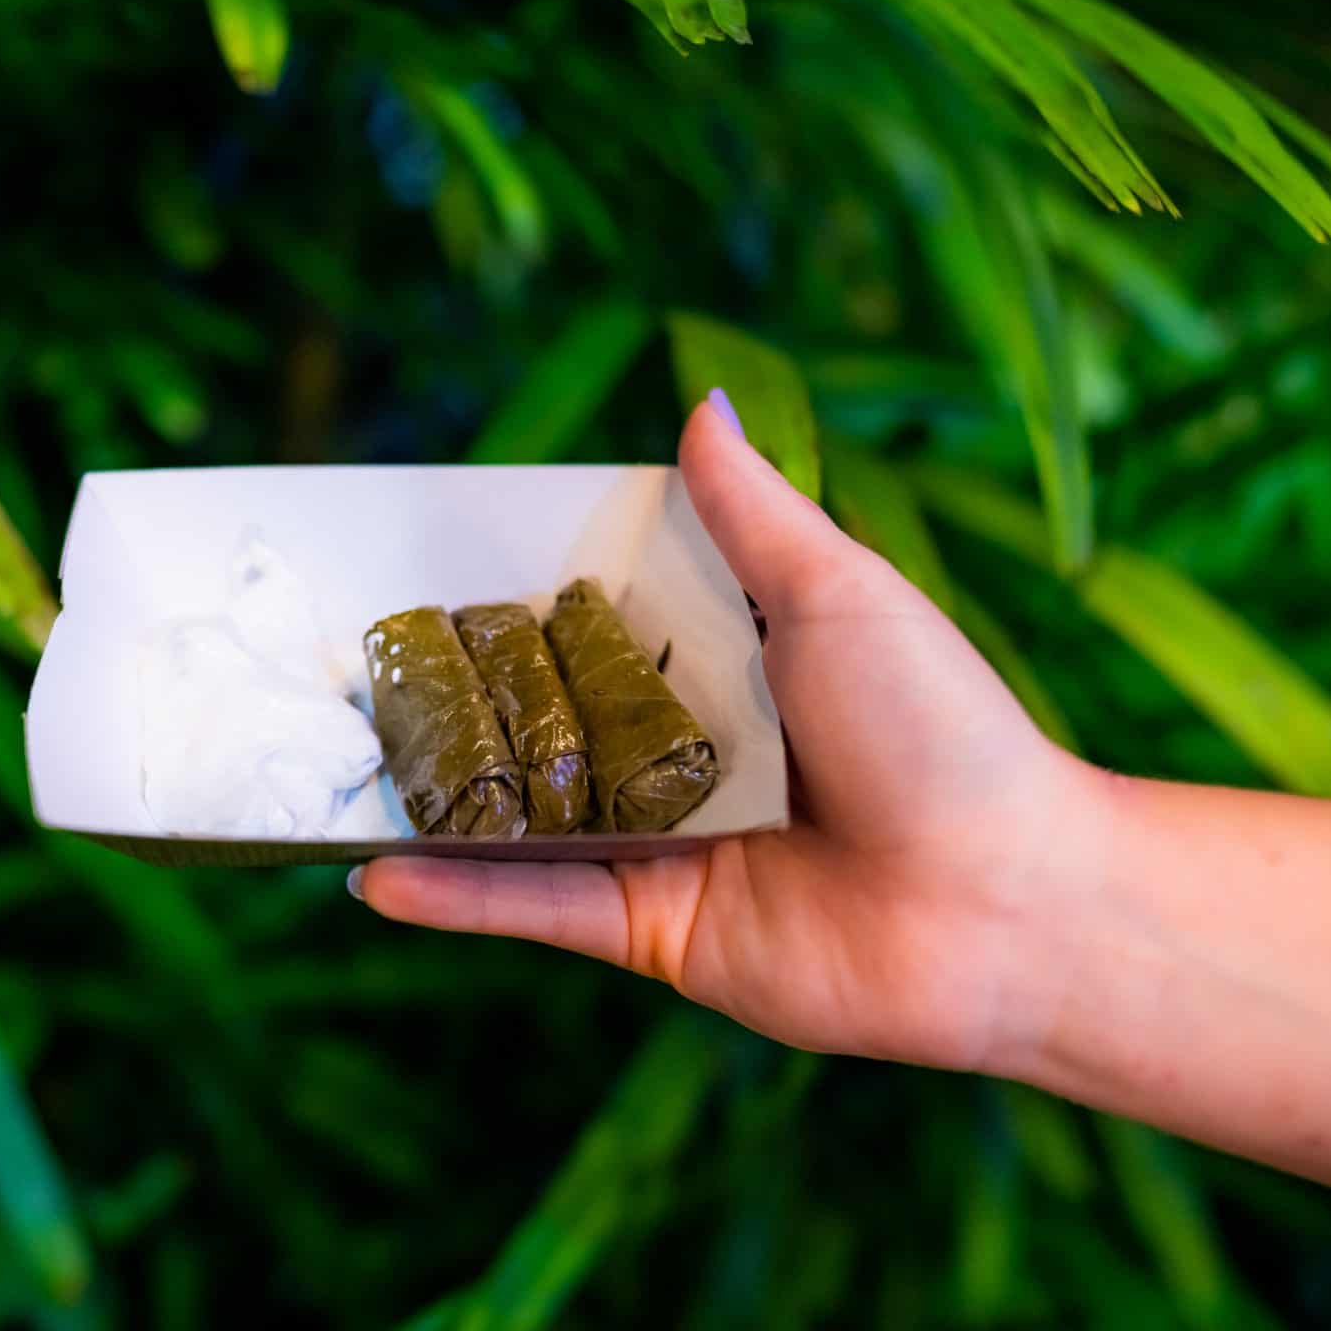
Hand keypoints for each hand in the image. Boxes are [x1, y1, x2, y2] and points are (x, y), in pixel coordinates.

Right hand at [355, 394, 1106, 1073]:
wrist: (1012, 903)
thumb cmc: (943, 731)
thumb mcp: (840, 594)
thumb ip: (754, 511)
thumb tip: (701, 398)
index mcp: (722, 670)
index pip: (590, 625)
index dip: (510, 599)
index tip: (415, 568)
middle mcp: (678, 757)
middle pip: (539, 721)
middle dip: (445, 700)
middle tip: (332, 668)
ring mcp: (658, 847)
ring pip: (517, 820)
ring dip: (425, 801)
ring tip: (318, 771)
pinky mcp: (651, 931)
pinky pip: (536, 909)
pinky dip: (455, 898)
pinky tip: (369, 877)